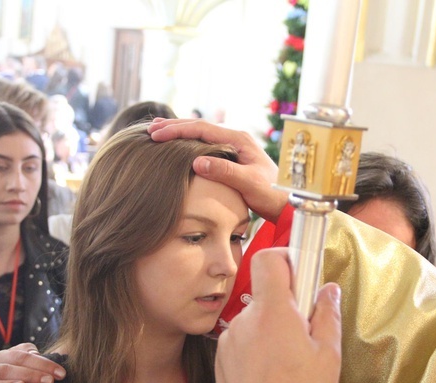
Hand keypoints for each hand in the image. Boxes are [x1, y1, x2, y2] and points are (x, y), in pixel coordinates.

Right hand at [148, 119, 288, 221]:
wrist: (285, 202)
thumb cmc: (270, 193)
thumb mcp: (248, 183)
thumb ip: (224, 172)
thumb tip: (196, 161)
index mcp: (238, 139)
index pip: (201, 128)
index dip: (177, 130)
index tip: (157, 135)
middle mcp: (235, 138)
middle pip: (199, 127)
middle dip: (174, 127)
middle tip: (151, 129)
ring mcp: (233, 147)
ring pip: (201, 134)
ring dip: (180, 132)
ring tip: (158, 131)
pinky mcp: (231, 157)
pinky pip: (205, 144)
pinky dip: (188, 143)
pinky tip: (177, 147)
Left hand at [215, 248, 341, 382]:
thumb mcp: (328, 355)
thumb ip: (327, 314)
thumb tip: (328, 289)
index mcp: (273, 313)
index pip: (268, 259)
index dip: (286, 258)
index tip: (302, 274)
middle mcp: (245, 320)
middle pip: (265, 293)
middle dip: (286, 304)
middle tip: (305, 332)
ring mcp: (229, 340)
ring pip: (255, 319)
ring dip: (271, 329)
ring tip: (288, 362)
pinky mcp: (220, 359)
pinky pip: (242, 339)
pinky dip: (256, 347)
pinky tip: (270, 374)